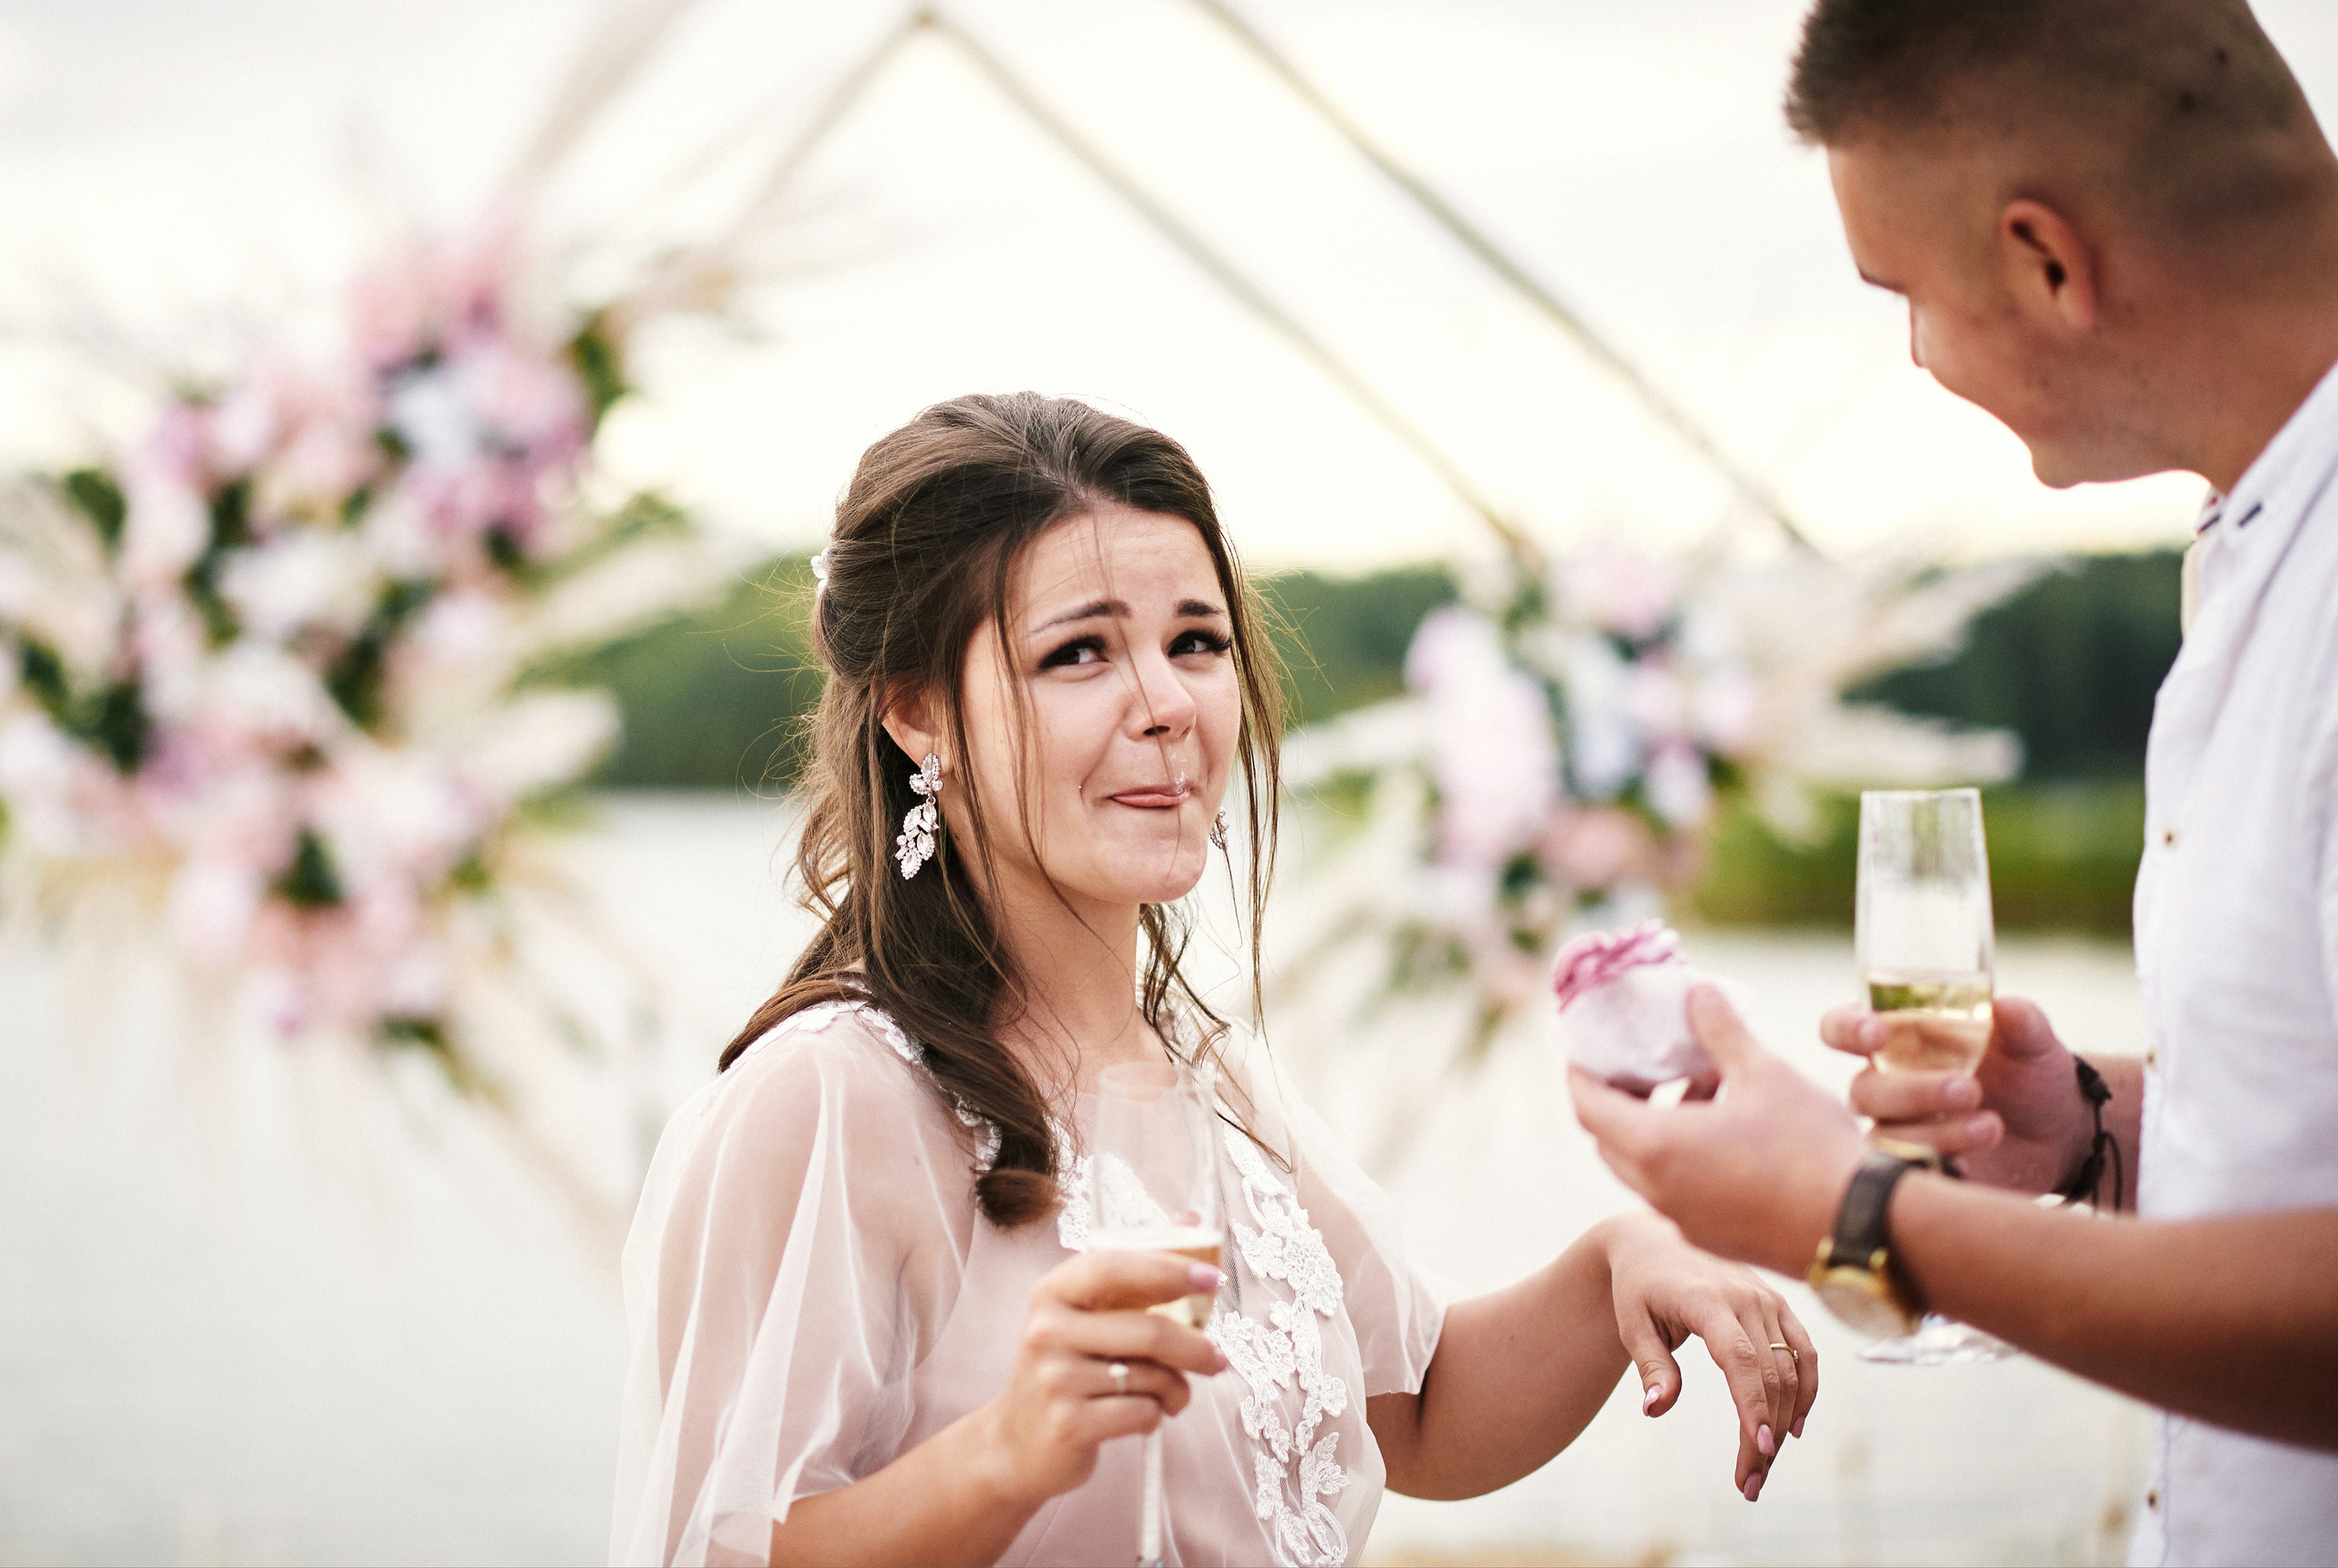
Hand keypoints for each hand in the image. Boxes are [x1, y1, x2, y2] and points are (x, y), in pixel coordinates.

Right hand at [980, 1251, 1228, 1508]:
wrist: (1016, 1445)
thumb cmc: (1065, 1370)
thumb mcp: (1085, 1316)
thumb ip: (1136, 1271)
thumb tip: (1191, 1220)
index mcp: (1052, 1293)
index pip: (1115, 1266)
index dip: (1168, 1268)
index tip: (1211, 1279)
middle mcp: (1048, 1330)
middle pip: (1150, 1331)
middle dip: (1197, 1348)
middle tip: (1217, 1359)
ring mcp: (1055, 1379)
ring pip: (1152, 1377)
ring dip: (1176, 1389)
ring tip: (1170, 1395)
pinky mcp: (1069, 1424)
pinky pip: (1143, 1413)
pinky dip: (1156, 1416)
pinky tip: (1142, 1416)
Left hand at [1571, 986, 1864, 1277]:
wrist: (1864, 1229)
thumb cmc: (1810, 1147)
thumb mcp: (1763, 1073)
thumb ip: (1720, 1031)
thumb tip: (1697, 991)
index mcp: (1656, 1147)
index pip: (1587, 1106)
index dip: (1581, 1072)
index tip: (1588, 1045)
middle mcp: (1657, 1190)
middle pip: (1609, 1138)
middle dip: (1620, 1096)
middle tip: (1647, 1060)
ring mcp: (1684, 1220)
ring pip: (1645, 1166)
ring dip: (1658, 1122)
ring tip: (1706, 1080)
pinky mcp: (1714, 1237)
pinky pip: (1676, 1189)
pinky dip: (1682, 1154)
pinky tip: (1731, 1125)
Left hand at [1600, 1210, 1817, 1501]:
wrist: (1656, 1239)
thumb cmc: (1638, 1287)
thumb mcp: (1632, 1324)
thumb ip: (1649, 1366)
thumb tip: (1655, 1410)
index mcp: (1706, 1299)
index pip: (1740, 1358)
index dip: (1752, 1403)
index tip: (1757, 1448)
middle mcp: (1745, 1296)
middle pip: (1769, 1375)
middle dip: (1764, 1434)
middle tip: (1749, 1484)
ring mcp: (1767, 1298)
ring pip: (1792, 1369)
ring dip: (1784, 1422)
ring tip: (1763, 1466)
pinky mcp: (1778, 1303)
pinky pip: (1804, 1352)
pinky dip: (1806, 1390)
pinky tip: (1793, 1427)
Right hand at [1820, 994, 2092, 1194]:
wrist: (2062, 1132)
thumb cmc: (2030, 1073)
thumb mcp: (2032, 1042)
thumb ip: (2021, 1021)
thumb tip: (2004, 1006)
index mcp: (1898, 1041)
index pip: (1842, 1028)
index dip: (1846, 1030)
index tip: (1877, 1034)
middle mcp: (1888, 1086)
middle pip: (1864, 1092)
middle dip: (1912, 1092)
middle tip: (1970, 1089)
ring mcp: (1899, 1132)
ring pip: (1885, 1138)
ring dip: (1935, 1134)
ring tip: (1992, 1126)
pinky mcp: (1919, 1171)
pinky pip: (1909, 1176)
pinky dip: (1941, 1167)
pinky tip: (1976, 1163)